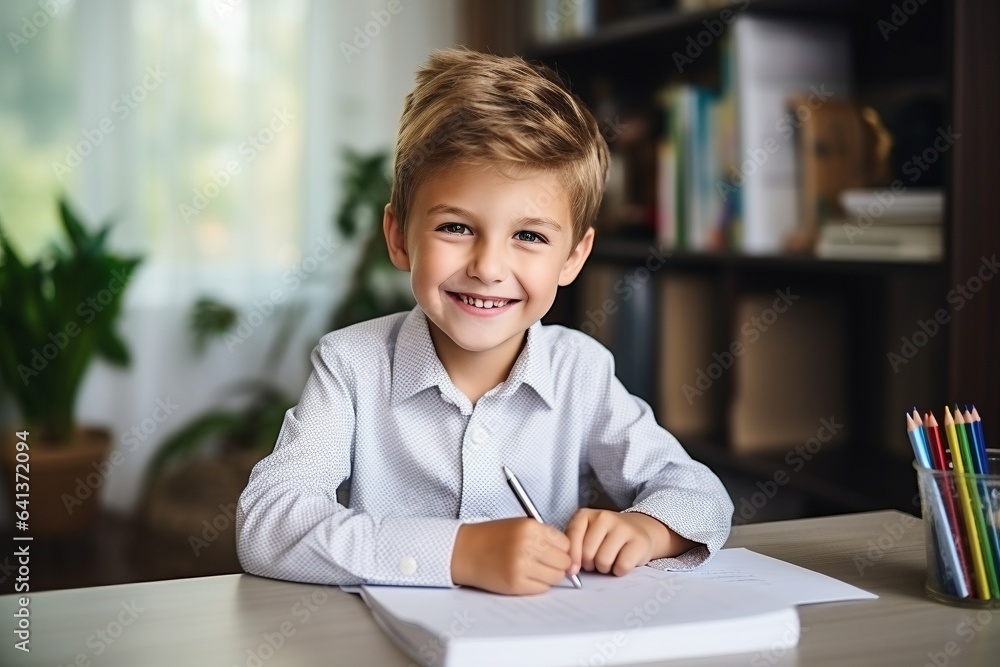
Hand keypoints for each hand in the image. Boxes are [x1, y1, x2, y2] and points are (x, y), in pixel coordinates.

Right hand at [451, 518, 572, 594]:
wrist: (464, 551)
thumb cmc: (491, 538)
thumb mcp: (519, 525)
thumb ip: (544, 536)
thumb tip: (569, 554)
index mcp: (530, 528)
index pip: (565, 543)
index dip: (561, 548)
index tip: (554, 551)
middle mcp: (528, 546)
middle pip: (563, 561)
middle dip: (558, 563)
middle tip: (545, 562)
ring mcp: (522, 566)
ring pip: (555, 577)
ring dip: (549, 575)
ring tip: (534, 569)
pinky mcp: (516, 584)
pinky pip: (542, 588)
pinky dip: (538, 584)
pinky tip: (526, 576)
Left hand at [566, 509, 691, 576]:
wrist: (639, 530)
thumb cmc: (605, 538)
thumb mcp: (586, 537)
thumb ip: (574, 548)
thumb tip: (570, 570)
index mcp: (586, 514)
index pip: (573, 535)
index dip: (572, 557)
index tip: (573, 570)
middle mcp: (604, 516)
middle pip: (588, 552)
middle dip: (590, 564)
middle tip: (596, 561)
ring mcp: (623, 527)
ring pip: (604, 561)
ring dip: (604, 569)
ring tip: (609, 561)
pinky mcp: (639, 541)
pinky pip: (622, 566)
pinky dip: (620, 571)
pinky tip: (622, 563)